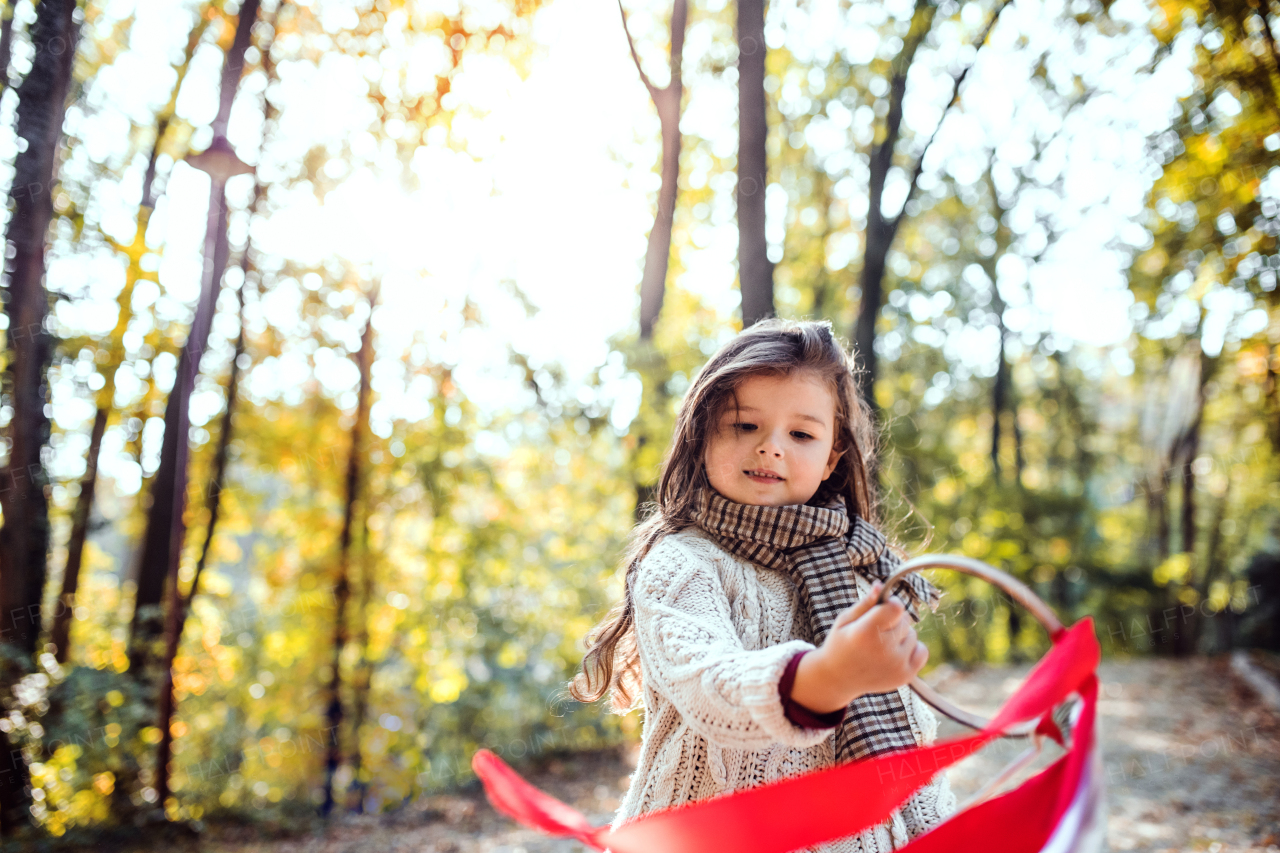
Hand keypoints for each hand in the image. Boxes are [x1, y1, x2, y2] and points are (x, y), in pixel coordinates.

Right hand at [790, 582, 928, 713]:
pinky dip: (912, 649)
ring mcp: (896, 665)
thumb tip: (881, 585)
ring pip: (913, 635)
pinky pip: (922, 651)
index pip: (896, 607)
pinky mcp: (905, 676)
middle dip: (893, 620)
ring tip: (881, 644)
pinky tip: (894, 653)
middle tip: (876, 631)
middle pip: (905, 620)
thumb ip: (865, 603)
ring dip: (901, 636)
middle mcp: (883, 650)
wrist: (838, 679)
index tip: (883, 607)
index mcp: (865, 632)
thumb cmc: (840, 644)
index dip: (891, 604)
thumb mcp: (844, 620)